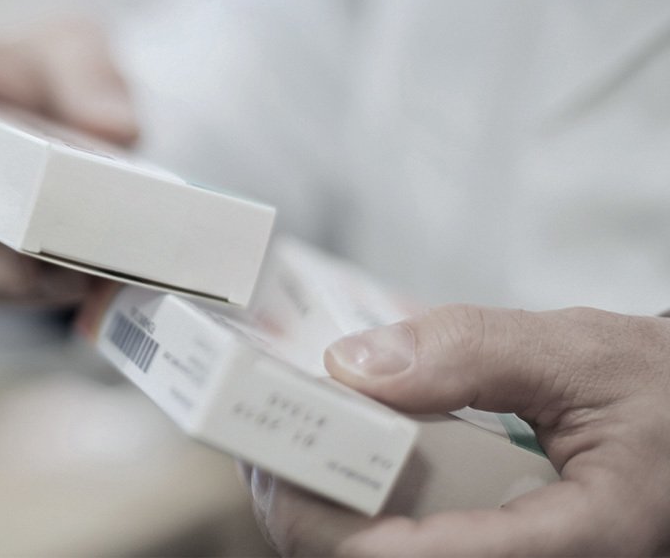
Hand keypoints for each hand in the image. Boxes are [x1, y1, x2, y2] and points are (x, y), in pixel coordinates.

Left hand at [249, 305, 669, 555]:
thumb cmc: (662, 394)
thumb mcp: (580, 353)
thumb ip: (473, 352)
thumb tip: (356, 364)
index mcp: (579, 542)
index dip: (328, 524)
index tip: (274, 464)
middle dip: (306, 515)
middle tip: (261, 445)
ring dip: (324, 513)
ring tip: (289, 445)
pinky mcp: (491, 551)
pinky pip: (410, 547)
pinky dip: (358, 507)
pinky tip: (341, 460)